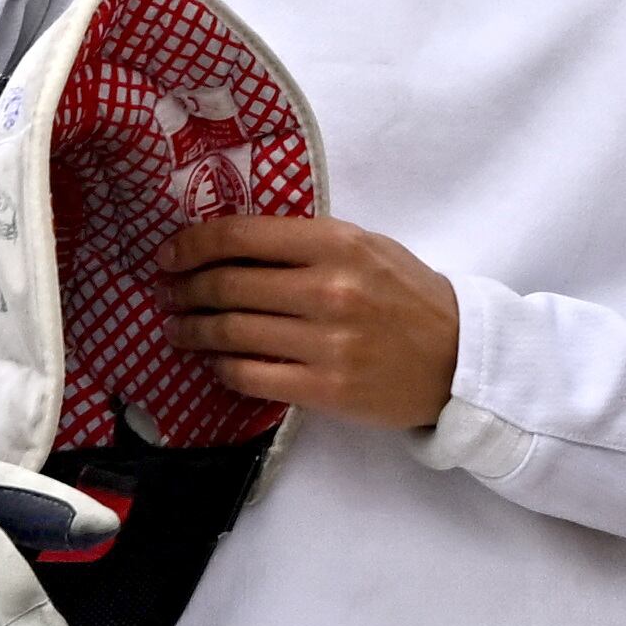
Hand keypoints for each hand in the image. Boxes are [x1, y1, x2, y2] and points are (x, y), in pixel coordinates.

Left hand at [155, 216, 459, 430]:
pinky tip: (214, 361)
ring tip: (177, 328)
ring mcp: (325, 343)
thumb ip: (304, 243)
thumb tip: (230, 242)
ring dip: (191, 331)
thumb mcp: (365, 248)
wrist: (459, 359)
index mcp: (337, 244)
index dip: (192, 244)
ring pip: (230, 333)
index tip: (169, 254)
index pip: (241, 237)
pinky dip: (222, 367)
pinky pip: (249, 376)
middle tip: (166, 294)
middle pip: (226, 286)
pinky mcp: (324, 388)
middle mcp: (328, 290)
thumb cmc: (407, 297)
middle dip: (183, 290)